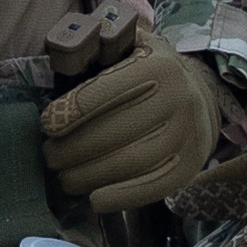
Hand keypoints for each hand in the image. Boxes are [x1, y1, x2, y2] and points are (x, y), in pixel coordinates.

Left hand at [38, 33, 225, 212]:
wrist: (199, 97)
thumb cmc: (147, 72)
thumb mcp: (129, 47)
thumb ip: (97, 48)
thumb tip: (62, 52)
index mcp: (158, 66)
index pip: (107, 91)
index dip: (71, 112)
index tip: (47, 125)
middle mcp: (179, 99)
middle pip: (115, 132)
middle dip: (73, 149)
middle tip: (49, 155)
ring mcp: (188, 134)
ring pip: (132, 162)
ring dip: (90, 175)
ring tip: (65, 177)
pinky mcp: (191, 164)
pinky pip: (154, 187)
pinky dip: (121, 198)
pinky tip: (94, 199)